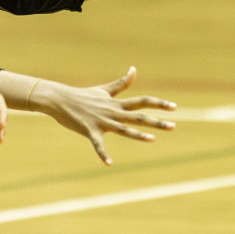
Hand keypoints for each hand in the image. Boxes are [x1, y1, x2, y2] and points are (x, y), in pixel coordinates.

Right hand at [32, 67, 176, 164]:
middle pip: (139, 117)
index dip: (159, 104)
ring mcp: (102, 122)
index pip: (143, 101)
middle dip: (156, 122)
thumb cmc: (83, 95)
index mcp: (117, 103)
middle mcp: (113, 112)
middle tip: (174, 126)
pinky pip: (98, 144)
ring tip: (152, 139)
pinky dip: (103, 154)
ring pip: (124, 129)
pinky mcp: (90, 131)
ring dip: (138, 135)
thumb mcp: (105, 89)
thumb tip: (134, 69)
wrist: (59, 99)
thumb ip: (122, 83)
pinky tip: (109, 163)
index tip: (174, 107)